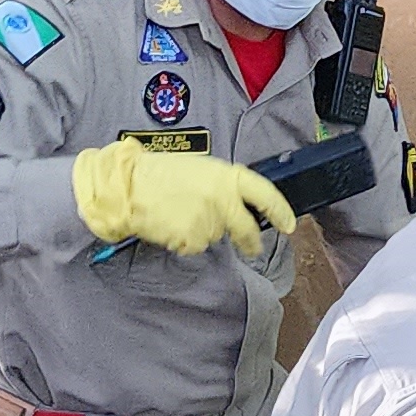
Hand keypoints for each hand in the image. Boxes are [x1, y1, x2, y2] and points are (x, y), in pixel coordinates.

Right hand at [73, 141, 295, 259]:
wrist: (127, 187)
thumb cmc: (158, 173)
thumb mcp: (198, 168)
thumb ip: (221, 185)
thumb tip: (236, 203)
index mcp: (226, 176)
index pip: (264, 193)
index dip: (280, 210)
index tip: (288, 224)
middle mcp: (223, 200)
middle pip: (247, 228)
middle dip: (251, 241)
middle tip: (252, 246)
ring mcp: (208, 222)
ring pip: (216, 236)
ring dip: (204, 230)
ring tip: (179, 212)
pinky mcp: (193, 240)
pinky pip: (196, 245)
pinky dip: (186, 240)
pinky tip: (171, 224)